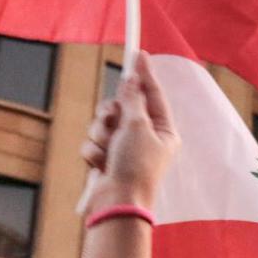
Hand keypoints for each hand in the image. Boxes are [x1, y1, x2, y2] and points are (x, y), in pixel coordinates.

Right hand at [80, 51, 179, 211]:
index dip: (144, 74)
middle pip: (123, 106)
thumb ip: (133, 100)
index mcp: (163, 131)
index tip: (138, 53)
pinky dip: (94, 151)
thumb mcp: (137, 126)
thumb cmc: (135, 166)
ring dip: (101, 133)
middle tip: (113, 118)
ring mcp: (124, 149)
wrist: (117, 203)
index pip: (153, 95)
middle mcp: (145, 138)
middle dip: (112, 112)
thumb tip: (132, 80)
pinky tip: (101, 165)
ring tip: (108, 150)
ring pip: (104, 123)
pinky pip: (93, 141)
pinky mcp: (106, 159)